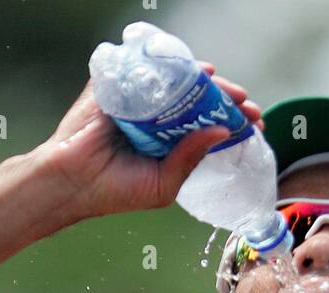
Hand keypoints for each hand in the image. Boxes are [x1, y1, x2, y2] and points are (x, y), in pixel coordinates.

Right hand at [34, 61, 264, 221]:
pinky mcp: (120, 82)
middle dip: (227, 99)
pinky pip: (150, 67)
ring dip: (207, 82)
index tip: (255, 124)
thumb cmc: (116, 190)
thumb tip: (223, 130)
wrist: (72, 180)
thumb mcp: (164, 183)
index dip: (232, 121)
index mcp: (168, 141)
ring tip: (229, 90)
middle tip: (248, 104)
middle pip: (198, 99)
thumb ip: (191, 158)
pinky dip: (173, 64)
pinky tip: (196, 70)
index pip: (206, 124)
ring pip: (178, 80)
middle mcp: (157, 117)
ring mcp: (139, 98)